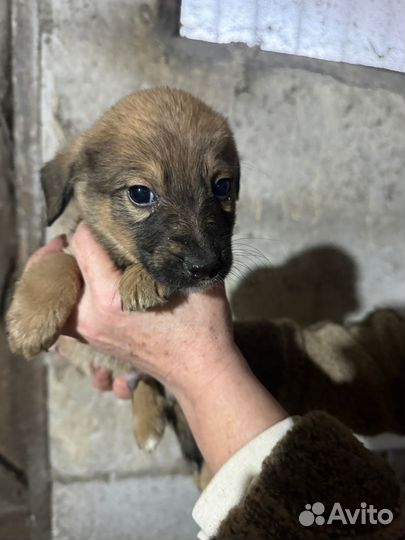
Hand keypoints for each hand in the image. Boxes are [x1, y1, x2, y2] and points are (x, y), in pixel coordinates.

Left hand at [62, 224, 235, 399]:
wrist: (200, 372)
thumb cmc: (203, 327)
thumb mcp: (198, 281)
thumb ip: (184, 249)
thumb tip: (177, 219)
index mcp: (112, 298)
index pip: (83, 245)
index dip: (91, 223)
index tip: (106, 215)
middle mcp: (92, 317)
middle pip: (61, 267)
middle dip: (72, 244)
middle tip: (89, 231)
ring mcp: (90, 332)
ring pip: (55, 294)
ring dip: (62, 271)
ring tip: (73, 255)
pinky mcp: (93, 341)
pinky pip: (62, 315)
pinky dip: (64, 296)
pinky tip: (79, 283)